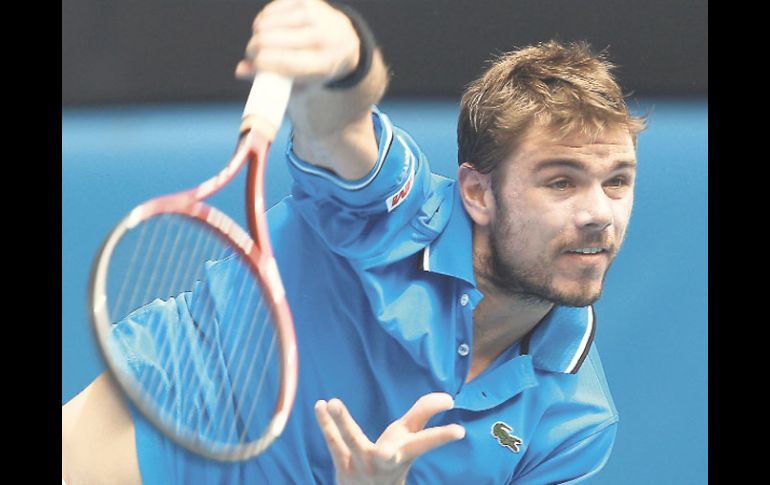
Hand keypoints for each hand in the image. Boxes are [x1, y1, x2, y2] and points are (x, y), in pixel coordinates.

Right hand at [235, 0, 360, 86]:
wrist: (344, 42)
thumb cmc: (316, 69)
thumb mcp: (300, 84)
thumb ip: (271, 81)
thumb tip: (240, 70)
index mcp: (323, 64)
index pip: (285, 62)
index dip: (261, 63)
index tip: (254, 64)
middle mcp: (321, 37)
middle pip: (270, 41)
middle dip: (254, 49)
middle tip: (253, 55)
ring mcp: (314, 15)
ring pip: (266, 23)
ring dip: (257, 34)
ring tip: (263, 43)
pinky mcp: (305, 0)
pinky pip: (270, 10)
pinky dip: (263, 21)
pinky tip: (270, 29)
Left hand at [314, 393, 465, 484]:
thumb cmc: (394, 458)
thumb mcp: (409, 438)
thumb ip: (424, 413)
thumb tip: (447, 397)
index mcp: (406, 452)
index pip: (427, 442)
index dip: (443, 436)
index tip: (459, 431)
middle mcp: (386, 461)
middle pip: (389, 452)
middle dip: (388, 451)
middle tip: (388, 449)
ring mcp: (363, 465)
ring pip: (352, 443)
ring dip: (342, 423)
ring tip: (334, 402)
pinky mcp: (343, 465)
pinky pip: (334, 442)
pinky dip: (326, 423)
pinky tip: (320, 405)